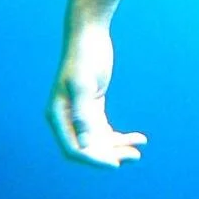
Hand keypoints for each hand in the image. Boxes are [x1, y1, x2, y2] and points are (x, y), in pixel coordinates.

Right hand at [46, 23, 146, 167]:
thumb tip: (85, 141)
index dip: (94, 159)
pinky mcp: (92, 106)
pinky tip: (138, 137)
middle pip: (88, 147)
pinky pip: (104, 129)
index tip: (115, 164)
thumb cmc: (85, 56)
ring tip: (140, 150)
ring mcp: (79, 113)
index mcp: (58, 116)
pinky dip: (120, 135)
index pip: (74, 149)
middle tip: (135, 156)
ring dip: (118, 146)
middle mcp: (66, 118)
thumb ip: (83, 112)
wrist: (89, 34)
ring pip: (99, 140)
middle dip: (111, 154)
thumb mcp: (85, 84)